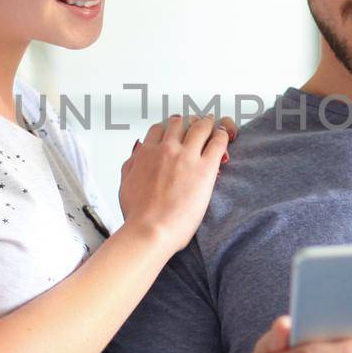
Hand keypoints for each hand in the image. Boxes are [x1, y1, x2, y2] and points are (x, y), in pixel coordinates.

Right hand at [116, 115, 234, 254]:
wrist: (151, 230)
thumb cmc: (137, 215)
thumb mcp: (125, 184)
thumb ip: (131, 164)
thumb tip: (138, 151)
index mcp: (146, 153)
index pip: (160, 128)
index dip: (171, 126)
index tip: (178, 130)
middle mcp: (166, 149)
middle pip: (181, 122)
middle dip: (190, 122)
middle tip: (198, 126)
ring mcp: (186, 156)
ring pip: (201, 126)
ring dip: (208, 124)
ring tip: (215, 127)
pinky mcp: (205, 168)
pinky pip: (218, 141)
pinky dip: (223, 136)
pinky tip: (226, 137)